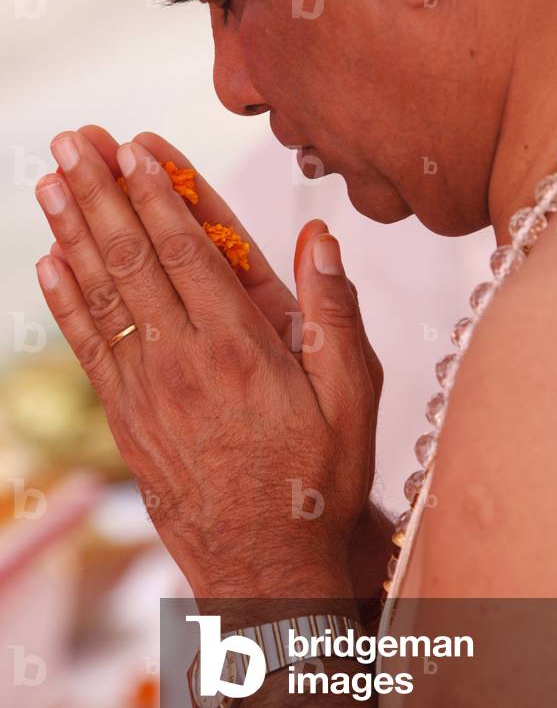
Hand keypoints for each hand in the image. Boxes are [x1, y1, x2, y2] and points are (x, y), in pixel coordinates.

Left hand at [35, 126, 382, 598]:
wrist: (265, 568)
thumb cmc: (316, 481)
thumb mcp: (353, 398)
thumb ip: (335, 313)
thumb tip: (320, 238)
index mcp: (241, 347)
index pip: (188, 251)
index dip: (157, 193)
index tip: (132, 147)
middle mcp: (183, 360)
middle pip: (134, 258)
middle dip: (101, 192)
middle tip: (74, 139)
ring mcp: (147, 390)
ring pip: (103, 295)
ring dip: (73, 232)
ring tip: (51, 182)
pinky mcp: (128, 419)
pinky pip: (89, 348)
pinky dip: (67, 302)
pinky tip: (51, 265)